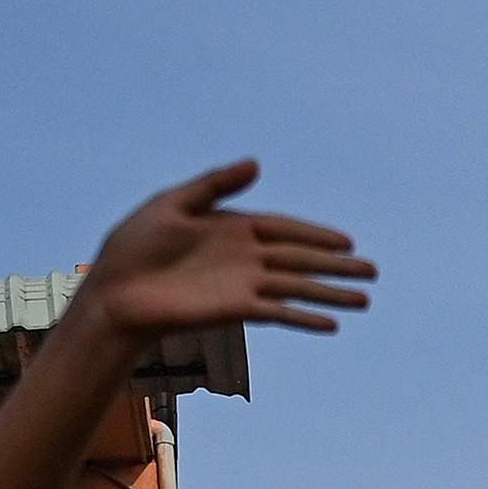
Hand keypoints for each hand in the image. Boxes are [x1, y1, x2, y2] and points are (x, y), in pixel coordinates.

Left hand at [75, 162, 375, 341]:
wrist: (114, 294)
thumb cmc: (134, 247)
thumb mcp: (172, 203)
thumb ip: (214, 184)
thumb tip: (257, 164)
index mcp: (232, 228)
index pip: (286, 230)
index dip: (316, 235)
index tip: (347, 242)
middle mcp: (244, 258)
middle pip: (301, 259)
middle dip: (337, 265)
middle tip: (373, 271)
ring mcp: (242, 286)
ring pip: (298, 287)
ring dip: (331, 293)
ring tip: (365, 300)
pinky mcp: (234, 311)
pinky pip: (277, 313)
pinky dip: (303, 317)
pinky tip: (330, 324)